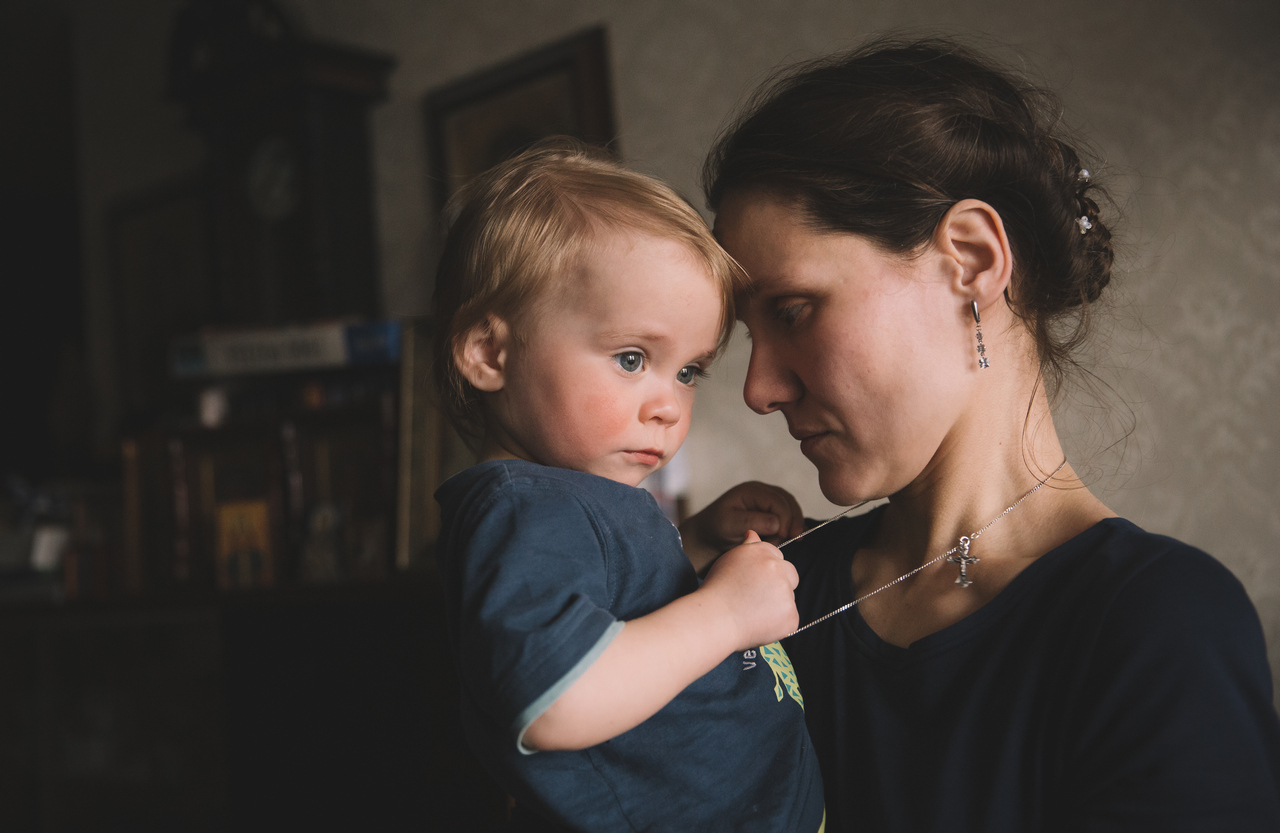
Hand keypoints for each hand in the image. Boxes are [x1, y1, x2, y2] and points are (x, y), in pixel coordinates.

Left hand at [680, 481, 804, 573]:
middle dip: (792, 521)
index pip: (776, 500)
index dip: (785, 517)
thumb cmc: (715, 530)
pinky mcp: (770, 513)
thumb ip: (752, 522)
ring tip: (787, 540)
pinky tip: (793, 538)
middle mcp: (762, 492)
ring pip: (790, 508)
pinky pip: (787, 516)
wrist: (708, 537)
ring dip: (792, 524)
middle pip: (787, 502)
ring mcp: (767, 501)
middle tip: (792, 539)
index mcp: (751, 491)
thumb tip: (778, 524)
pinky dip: (791, 527)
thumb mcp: (729, 525)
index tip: (785, 536)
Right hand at [700, 530, 798, 649]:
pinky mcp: (791, 615)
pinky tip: (758, 624)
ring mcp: (786, 592)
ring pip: (788, 598)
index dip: (766, 571)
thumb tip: (753, 533)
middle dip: (779, 585)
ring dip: (777, 605)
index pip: (777, 557)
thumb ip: (747, 547)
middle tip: (755, 598)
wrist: (714, 618)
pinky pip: (789, 619)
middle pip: (790, 574)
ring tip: (752, 613)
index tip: (753, 582)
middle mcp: (776, 568)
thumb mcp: (728, 560)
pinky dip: (778, 624)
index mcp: (762, 552)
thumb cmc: (716, 591)